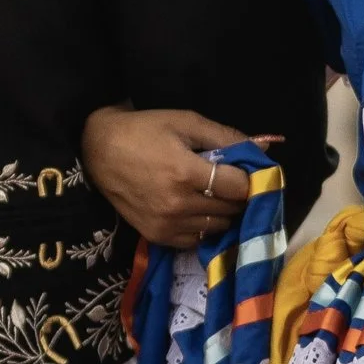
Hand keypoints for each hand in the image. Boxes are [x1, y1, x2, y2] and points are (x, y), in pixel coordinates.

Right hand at [81, 105, 272, 249]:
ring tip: (215, 195)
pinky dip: (205, 228)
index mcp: (186, 173)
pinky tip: (198, 210)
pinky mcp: (157, 236)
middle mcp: (178, 205)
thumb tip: (264, 148)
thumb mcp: (186, 122)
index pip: (240, 188)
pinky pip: (197, 240)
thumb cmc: (144, 130)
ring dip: (223, 212)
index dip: (250, 178)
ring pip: (218, 227)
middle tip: (232, 181)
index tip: (249, 172)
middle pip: (231, 210)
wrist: (99, 150)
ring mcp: (167, 224)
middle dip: (238, 195)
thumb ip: (226, 137)